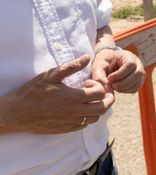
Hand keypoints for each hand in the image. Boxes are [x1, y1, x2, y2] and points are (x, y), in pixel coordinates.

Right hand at [0, 55, 114, 133]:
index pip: (100, 93)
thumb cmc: (33, 92)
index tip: (87, 82)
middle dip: (107, 98)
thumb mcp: (51, 75)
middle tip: (101, 92)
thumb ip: (71, 66)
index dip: (99, 85)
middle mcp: (75, 112)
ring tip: (90, 100)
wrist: (17, 112)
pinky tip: (80, 109)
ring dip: (98, 108)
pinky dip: (88, 117)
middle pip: (103, 108)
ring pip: (95, 118)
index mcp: (73, 98)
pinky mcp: (65, 129)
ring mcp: (71, 122)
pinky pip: (84, 125)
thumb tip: (87, 57)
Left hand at [92, 48, 145, 93]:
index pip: (130, 65)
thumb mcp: (99, 65)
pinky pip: (134, 89)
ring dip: (123, 88)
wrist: (109, 63)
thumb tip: (106, 88)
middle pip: (137, 74)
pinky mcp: (139, 81)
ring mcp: (140, 73)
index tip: (109, 78)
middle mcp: (138, 64)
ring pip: (137, 83)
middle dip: (122, 83)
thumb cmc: (104, 63)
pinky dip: (125, 91)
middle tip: (111, 85)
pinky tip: (117, 87)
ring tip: (113, 85)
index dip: (120, 74)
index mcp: (129, 56)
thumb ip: (99, 75)